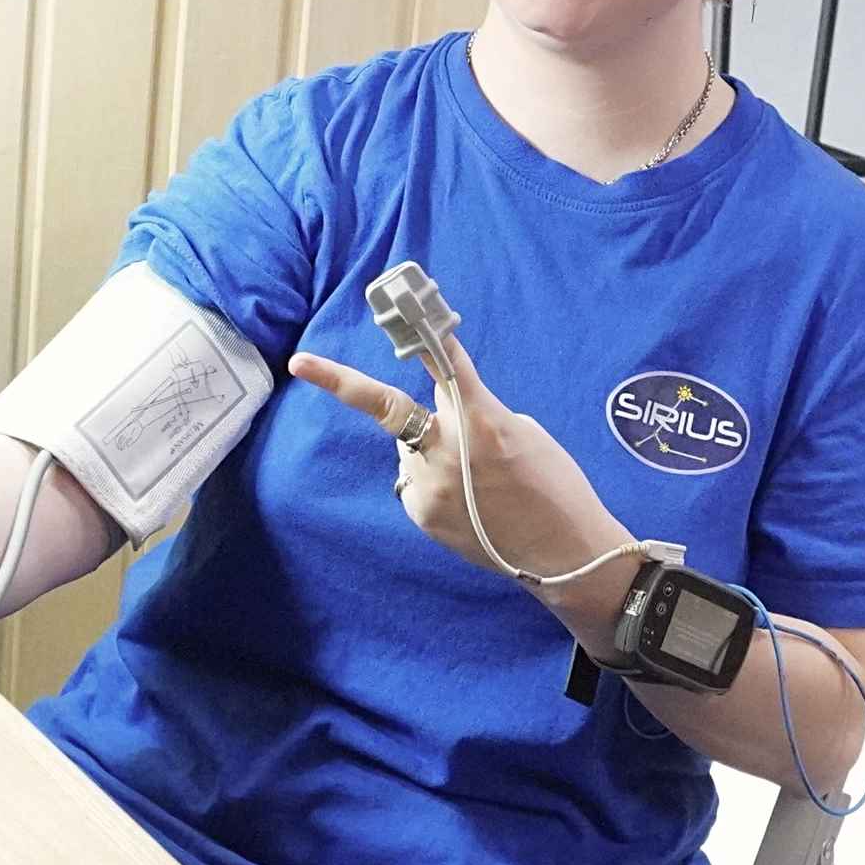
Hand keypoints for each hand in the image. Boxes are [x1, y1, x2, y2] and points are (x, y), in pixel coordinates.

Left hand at [289, 326, 629, 595]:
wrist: (562, 553)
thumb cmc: (554, 485)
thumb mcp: (524, 432)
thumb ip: (476, 415)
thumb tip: (439, 418)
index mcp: (480, 418)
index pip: (442, 365)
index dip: (419, 334)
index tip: (392, 310)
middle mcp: (445, 448)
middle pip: (391, 406)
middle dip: (347, 385)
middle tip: (301, 361)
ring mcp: (428, 484)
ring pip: (409, 447)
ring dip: (429, 449)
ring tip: (474, 479)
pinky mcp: (422, 513)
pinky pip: (415, 481)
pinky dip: (433, 481)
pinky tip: (468, 501)